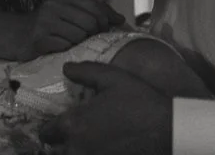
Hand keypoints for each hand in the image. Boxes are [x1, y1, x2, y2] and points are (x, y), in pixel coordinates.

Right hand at [16, 0, 123, 60]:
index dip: (105, 20)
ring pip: (79, 36)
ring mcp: (45, 21)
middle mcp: (54, 4)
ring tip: (74, 43)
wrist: (16, 34)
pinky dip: (67, 49)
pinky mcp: (39, 39)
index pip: (95, 7)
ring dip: (80, 43)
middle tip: (90, 39)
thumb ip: (95, 11)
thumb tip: (120, 20)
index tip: (105, 29)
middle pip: (90, 22)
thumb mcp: (70, 10)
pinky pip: (65, 46)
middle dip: (94, 33)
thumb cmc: (48, 23)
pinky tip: (62, 48)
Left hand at [40, 62, 172, 154]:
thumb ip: (85, 71)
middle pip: (55, 152)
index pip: (46, 132)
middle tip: (73, 136)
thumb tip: (65, 68)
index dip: (51, 127)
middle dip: (60, 145)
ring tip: (86, 144)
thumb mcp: (112, 78)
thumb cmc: (139, 101)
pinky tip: (100, 150)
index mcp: (73, 124)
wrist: (167, 131)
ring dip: (73, 152)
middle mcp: (75, 148)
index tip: (59, 124)